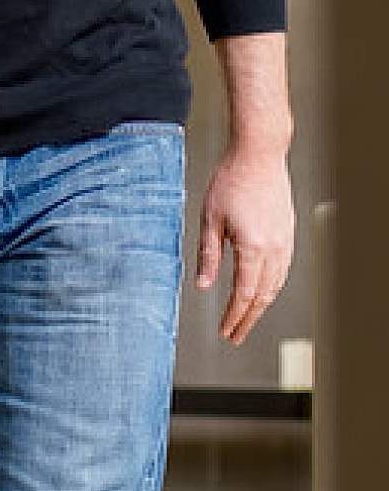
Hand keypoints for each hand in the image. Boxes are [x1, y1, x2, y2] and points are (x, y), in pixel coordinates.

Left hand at [195, 148, 294, 344]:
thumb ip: (208, 255)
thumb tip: (202, 285)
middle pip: (263, 295)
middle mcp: (274, 248)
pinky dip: (272, 286)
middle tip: (236, 336)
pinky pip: (282, 269)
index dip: (234, 316)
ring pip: (276, 284)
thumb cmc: (231, 180)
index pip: (244, 293)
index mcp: (252, 247)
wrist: (259, 155)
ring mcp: (284, 241)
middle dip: (248, 318)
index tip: (226, 331)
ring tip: (246, 317)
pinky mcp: (287, 233)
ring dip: (261, 305)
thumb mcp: (210, 218)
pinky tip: (263, 289)